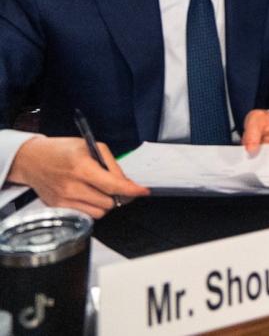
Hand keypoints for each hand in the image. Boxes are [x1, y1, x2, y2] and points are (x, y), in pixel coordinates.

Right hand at [8, 136, 148, 218]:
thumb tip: (126, 182)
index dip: (132, 190)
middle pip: (109, 203)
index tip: (143, 191)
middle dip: (118, 196)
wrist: (31, 159)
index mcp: (81, 168)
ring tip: (100, 190)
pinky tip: (88, 195)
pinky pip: (85, 215)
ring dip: (105, 204)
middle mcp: (71, 186)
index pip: (113, 185)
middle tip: (117, 187)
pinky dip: (92, 207)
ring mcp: (63, 200)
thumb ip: (111, 165)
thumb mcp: (91, 146)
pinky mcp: (58, 208)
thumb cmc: (61, 150)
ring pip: (99, 213)